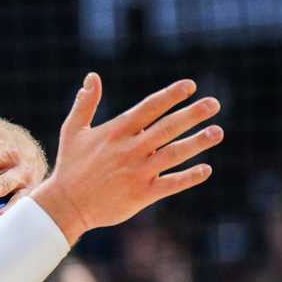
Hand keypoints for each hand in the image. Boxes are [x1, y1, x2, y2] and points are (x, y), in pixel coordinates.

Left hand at [0, 112, 48, 210]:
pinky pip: (26, 209)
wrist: (32, 151)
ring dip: (7, 209)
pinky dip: (17, 217)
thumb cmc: (1, 138)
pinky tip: (5, 228)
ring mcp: (28, 184)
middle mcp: (20, 167)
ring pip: (19, 197)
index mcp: (7, 149)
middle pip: (4, 180)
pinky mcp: (33, 198)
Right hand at [30, 74, 221, 243]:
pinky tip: (206, 169)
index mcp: (116, 132)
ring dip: (197, 143)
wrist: (65, 205)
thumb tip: (92, 76)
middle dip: (192, 114)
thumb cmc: (70, 166)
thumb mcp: (72, 131)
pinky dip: (189, 177)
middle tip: (214, 104)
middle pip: (167, 128)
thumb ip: (85, 103)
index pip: (149, 108)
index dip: (171, 96)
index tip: (191, 85)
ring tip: (217, 132)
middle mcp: (129, 150)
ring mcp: (137, 172)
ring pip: (173, 154)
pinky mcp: (141, 194)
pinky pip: (170, 184)